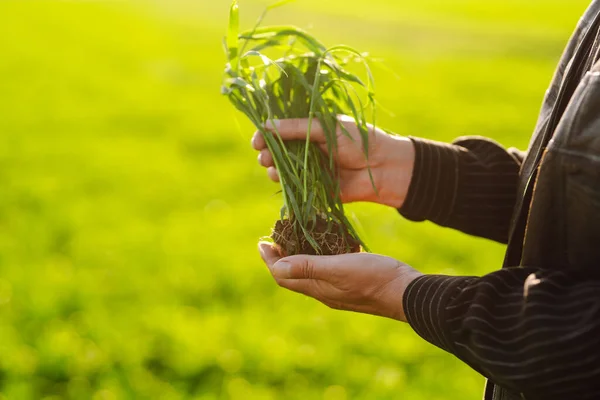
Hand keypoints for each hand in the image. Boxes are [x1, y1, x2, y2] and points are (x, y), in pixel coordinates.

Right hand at [251, 116, 414, 208]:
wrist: (382, 168)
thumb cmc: (359, 141)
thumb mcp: (325, 128)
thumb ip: (296, 128)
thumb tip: (265, 125)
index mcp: (309, 130)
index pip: (279, 131)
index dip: (265, 135)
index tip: (257, 140)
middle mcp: (306, 149)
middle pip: (275, 151)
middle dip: (265, 153)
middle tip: (263, 155)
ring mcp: (308, 170)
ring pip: (280, 170)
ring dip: (272, 169)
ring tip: (272, 167)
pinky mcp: (313, 189)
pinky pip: (292, 187)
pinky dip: (283, 184)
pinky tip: (280, 179)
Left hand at [258, 242, 422, 320]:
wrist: (407, 292)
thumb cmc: (373, 278)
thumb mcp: (338, 268)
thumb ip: (308, 267)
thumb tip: (277, 266)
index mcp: (317, 288)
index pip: (283, 276)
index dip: (270, 260)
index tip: (262, 243)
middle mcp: (324, 291)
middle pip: (294, 274)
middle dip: (282, 257)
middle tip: (277, 237)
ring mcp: (339, 288)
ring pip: (312, 271)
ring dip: (301, 254)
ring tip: (298, 235)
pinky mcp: (352, 281)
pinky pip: (329, 268)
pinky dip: (323, 254)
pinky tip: (330, 240)